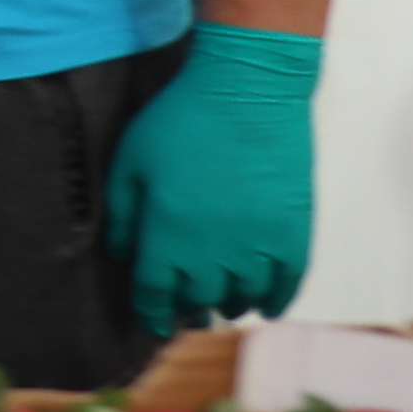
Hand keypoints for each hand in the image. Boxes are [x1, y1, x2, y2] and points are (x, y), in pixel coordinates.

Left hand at [110, 24, 321, 329]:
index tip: (154, 322)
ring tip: (222, 305)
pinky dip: (276, 300)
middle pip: (200, 299)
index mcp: (168, 235)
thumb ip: (121, 213)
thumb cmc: (182, 120)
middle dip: (190, 309)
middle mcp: (214, 250)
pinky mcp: (294, 231)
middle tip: (187, 311)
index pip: (156, 293)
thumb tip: (118, 255)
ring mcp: (259, 243)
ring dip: (230, 306)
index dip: (153, 313)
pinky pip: (288, 283)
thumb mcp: (131, 161)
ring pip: (244, 297)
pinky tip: (267, 306)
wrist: (250, 89)